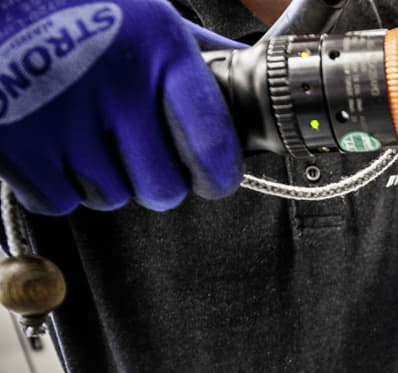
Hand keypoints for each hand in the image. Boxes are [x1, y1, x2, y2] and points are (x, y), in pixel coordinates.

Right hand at [0, 0, 242, 214]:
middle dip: (153, 179)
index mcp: (160, 49)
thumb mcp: (143, 13)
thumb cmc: (71, 6)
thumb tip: (248, 69)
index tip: (213, 178)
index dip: (218, 175)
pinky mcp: (15, 143)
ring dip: (102, 178)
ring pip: (111, 197)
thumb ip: (197, 52)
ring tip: (80, 129)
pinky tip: (47, 139)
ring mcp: (62, 116)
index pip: (213, 143)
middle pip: (162, 189)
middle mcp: (115, 83)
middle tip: (131, 146)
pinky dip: (55, 183)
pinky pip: (59, 201)